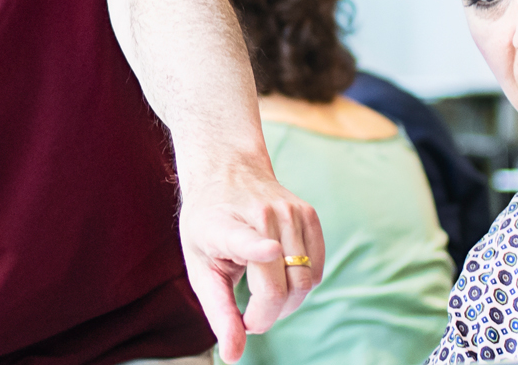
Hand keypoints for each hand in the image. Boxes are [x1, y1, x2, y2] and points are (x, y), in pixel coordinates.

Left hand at [179, 167, 323, 362]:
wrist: (226, 171)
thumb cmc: (208, 226)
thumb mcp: (200, 267)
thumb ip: (218, 312)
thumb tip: (234, 356)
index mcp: (224, 225)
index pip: (244, 238)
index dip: (257, 247)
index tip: (269, 250)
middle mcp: (260, 215)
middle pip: (280, 286)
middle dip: (266, 316)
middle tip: (247, 318)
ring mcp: (290, 212)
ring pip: (304, 283)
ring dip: (286, 305)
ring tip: (261, 297)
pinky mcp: (309, 214)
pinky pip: (316, 271)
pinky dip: (302, 287)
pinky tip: (279, 279)